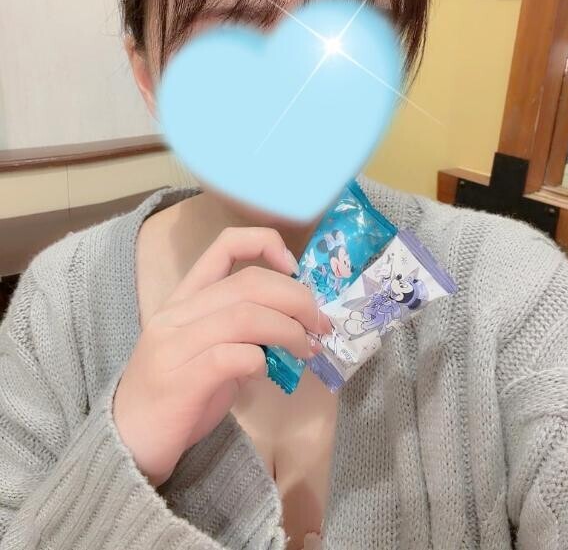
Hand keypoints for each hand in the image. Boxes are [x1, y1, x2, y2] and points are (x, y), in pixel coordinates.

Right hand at [112, 227, 331, 486]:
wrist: (125, 445)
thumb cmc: (175, 397)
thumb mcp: (209, 353)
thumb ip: (244, 334)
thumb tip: (296, 326)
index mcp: (184, 299)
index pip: (224, 246)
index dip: (265, 244)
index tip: (294, 267)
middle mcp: (177, 313)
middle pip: (249, 283)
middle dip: (296, 298)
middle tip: (320, 323)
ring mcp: (175, 345)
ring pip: (245, 315)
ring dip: (288, 330)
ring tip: (306, 348)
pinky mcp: (181, 380)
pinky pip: (233, 356)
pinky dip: (261, 360)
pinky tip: (268, 373)